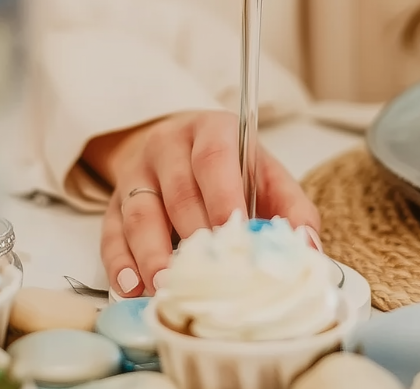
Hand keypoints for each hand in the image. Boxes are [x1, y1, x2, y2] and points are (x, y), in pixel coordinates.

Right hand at [89, 110, 321, 297]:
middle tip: (205, 274)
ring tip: (167, 287)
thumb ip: (292, 208)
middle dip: (191, 234)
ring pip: (139, 212)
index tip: (231, 232)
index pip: (214, 158)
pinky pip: (111, 233)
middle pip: (176, 190)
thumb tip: (308, 248)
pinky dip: (119, 264)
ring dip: (152, 254)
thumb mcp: (265, 175)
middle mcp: (168, 146)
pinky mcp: (113, 205)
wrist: (179, 147)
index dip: (222, 195)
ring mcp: (136, 175)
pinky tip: (132, 289)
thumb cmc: (230, 169)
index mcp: (211, 131)